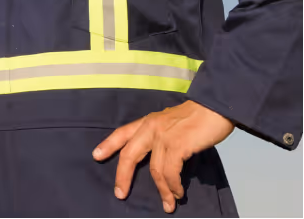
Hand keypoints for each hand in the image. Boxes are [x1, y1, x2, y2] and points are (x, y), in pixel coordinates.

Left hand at [92, 100, 233, 212]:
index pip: (122, 132)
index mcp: (147, 122)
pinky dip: (173, 186)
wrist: (214, 108)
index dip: (108, 144)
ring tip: (168, 203)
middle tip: (120, 193)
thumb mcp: (170, 122)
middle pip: (129, 155)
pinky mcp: (177, 145)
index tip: (96, 155)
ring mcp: (163, 137)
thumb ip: (160, 136)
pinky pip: (170, 172)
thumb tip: (160, 158)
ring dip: (161, 190)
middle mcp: (151, 128)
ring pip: (154, 170)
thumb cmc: (196, 117)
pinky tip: (177, 192)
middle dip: (123, 176)